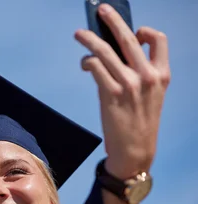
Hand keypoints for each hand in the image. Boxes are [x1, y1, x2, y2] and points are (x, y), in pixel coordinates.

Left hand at [75, 3, 170, 178]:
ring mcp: (129, 84)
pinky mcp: (110, 94)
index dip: (145, 32)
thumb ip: (140, 75)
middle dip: (113, 20)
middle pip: (128, 38)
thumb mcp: (150, 96)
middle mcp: (147, 76)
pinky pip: (95, 67)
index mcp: (162, 75)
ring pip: (106, 51)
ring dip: (89, 39)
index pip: (159, 40)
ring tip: (79, 33)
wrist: (135, 151)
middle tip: (101, 9)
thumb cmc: (139, 122)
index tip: (134, 31)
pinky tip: (84, 65)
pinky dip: (87, 62)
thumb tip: (116, 54)